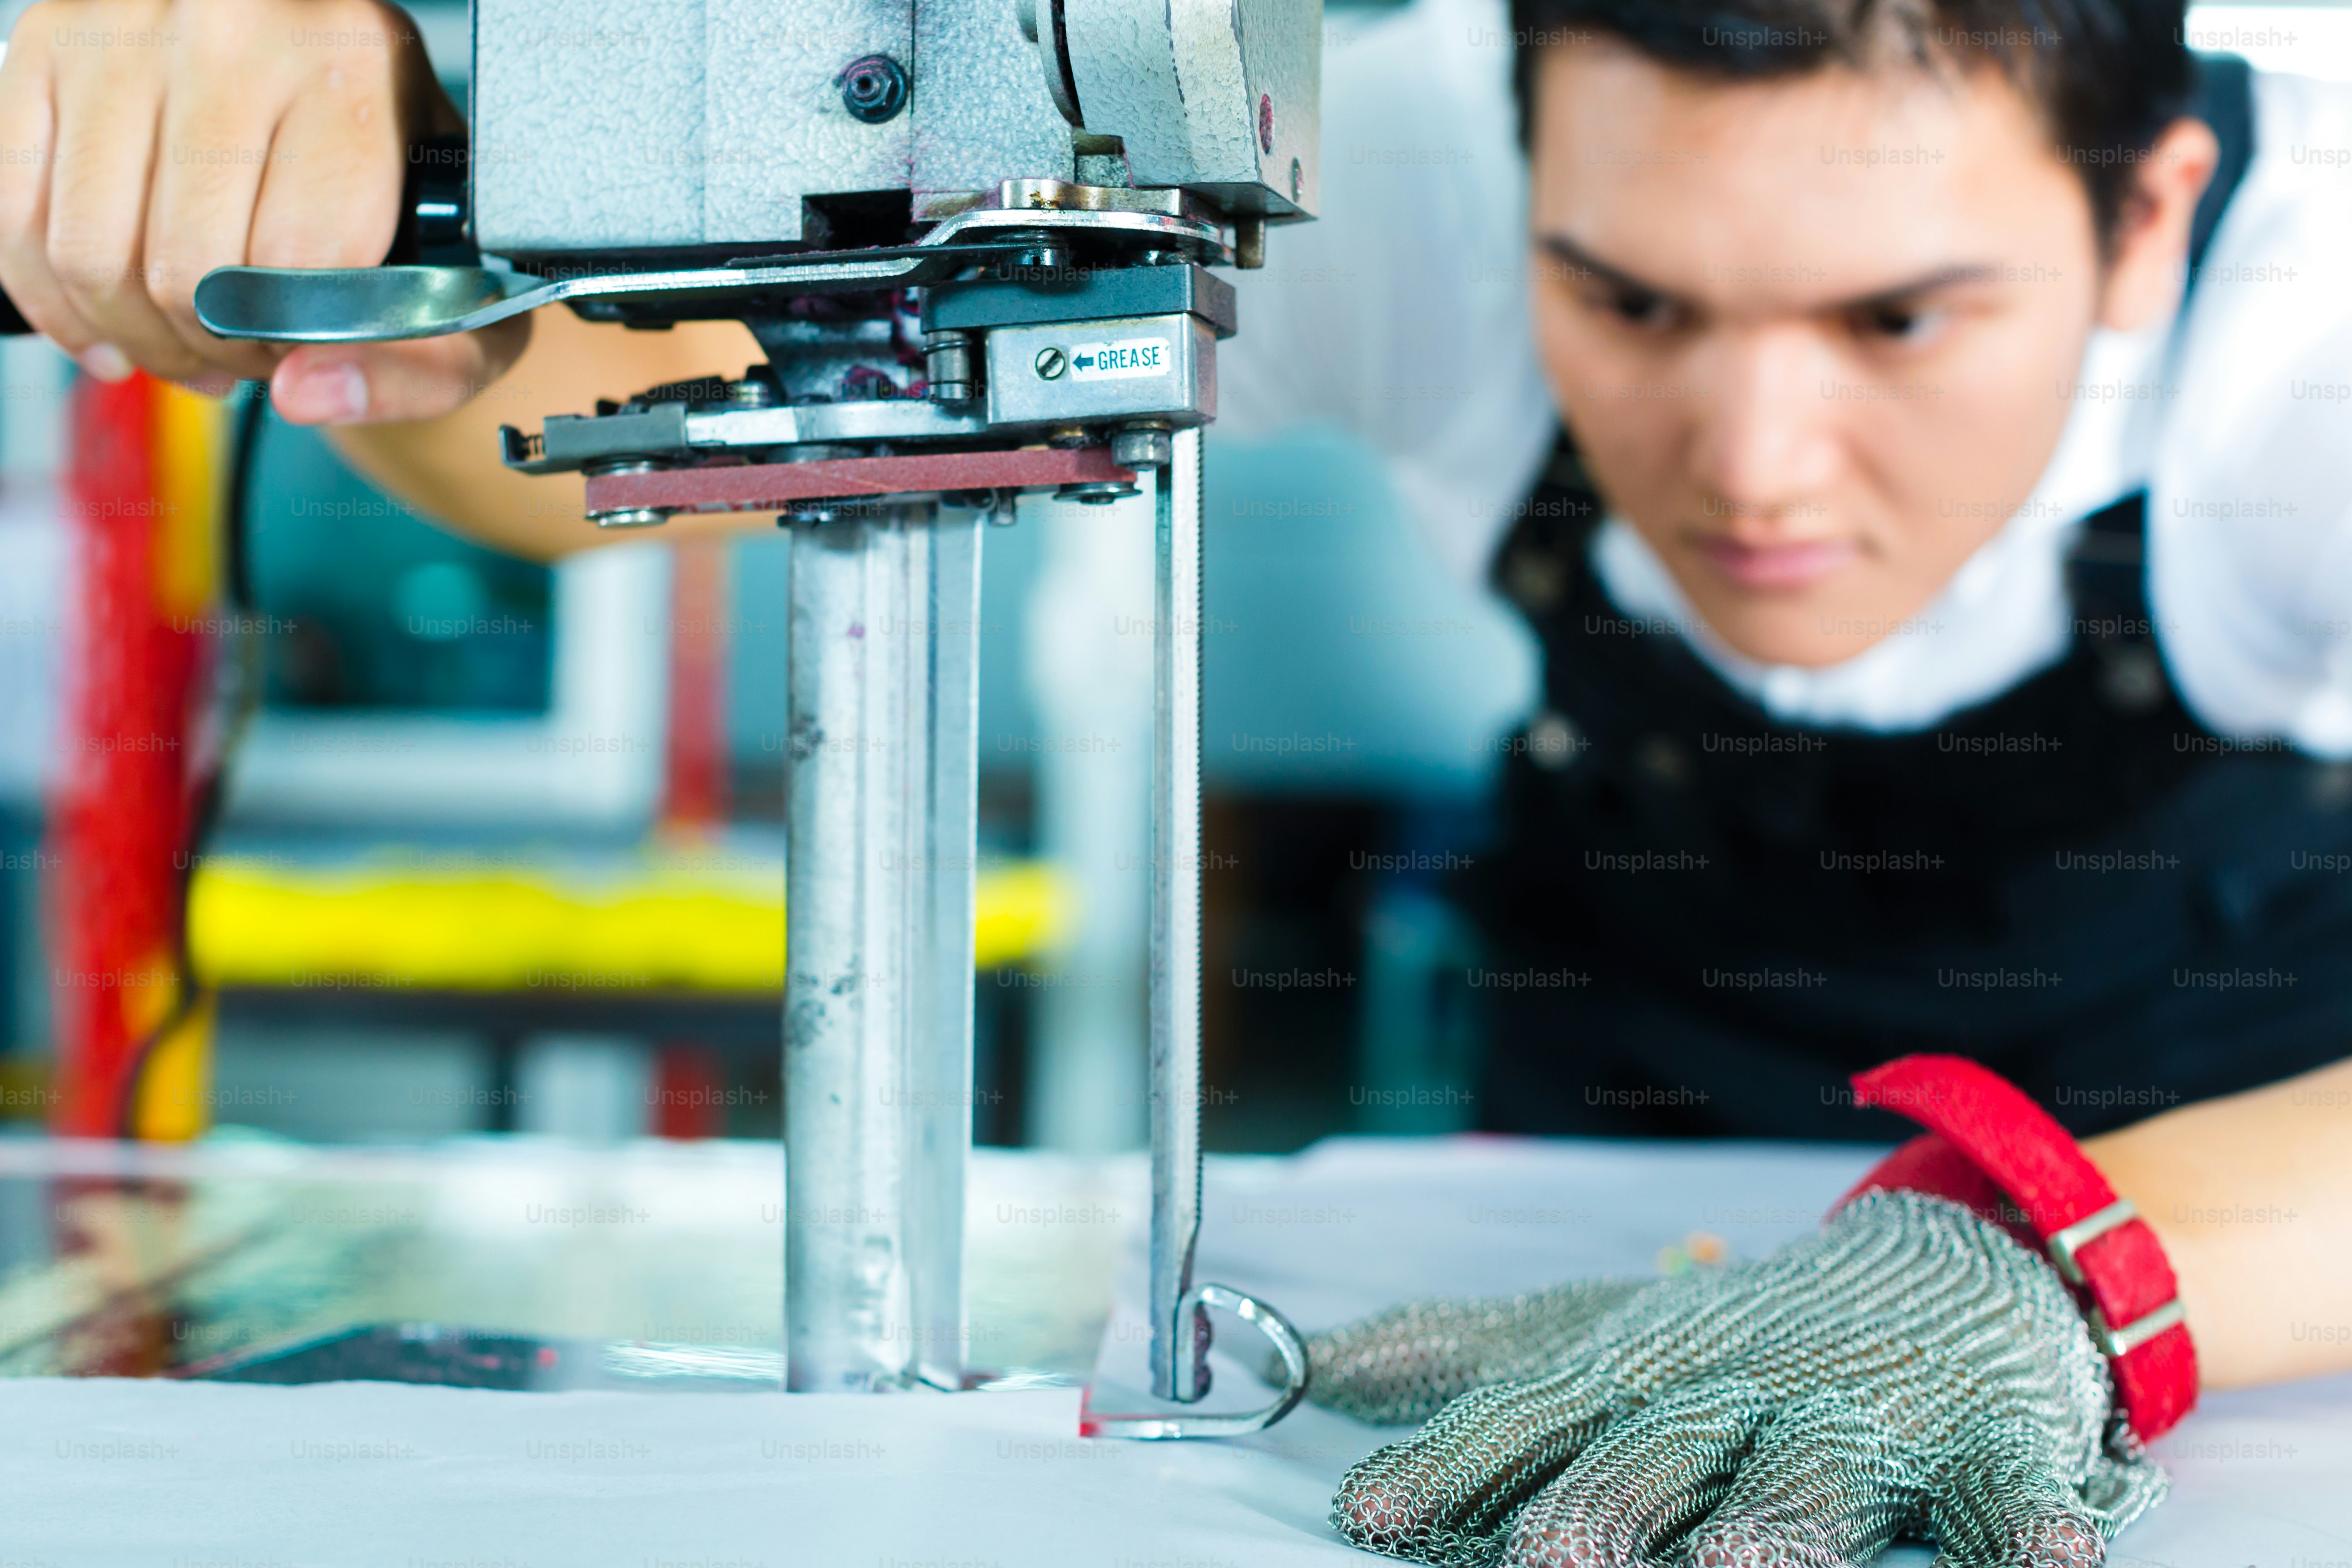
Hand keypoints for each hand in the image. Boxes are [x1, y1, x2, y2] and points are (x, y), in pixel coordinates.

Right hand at [0, 0, 525, 423]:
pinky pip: (18, 215)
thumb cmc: (400, 189)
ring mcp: (129, 29)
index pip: (300, 258)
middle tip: (247, 351)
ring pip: (94, 253)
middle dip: (216, 348)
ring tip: (191, 340)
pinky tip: (111, 328)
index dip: (298, 340)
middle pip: (188, 268)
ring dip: (138, 336)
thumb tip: (309, 392)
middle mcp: (238, 28)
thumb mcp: (465, 281)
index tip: (305, 348)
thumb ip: (421, 365)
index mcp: (353, 68)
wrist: (339, 92)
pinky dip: (58, 300)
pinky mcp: (48, 44)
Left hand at [1316, 1190, 2166, 1566]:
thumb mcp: (1599, 1343)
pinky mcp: (1991, 1447)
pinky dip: (2031, 1532)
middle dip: (1607, 1501)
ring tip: (1745, 1563)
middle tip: (1552, 1556)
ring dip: (1787, 1518)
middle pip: (1665, 1447)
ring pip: (1821, 1472)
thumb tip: (1317, 1375)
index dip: (1451, 1466)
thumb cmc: (1743, 1337)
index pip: (1532, 1416)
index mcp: (1647, 1371)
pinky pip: (2012, 1498)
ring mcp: (1869, 1414)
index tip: (1367, 1517)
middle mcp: (1746, 1388)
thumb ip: (1468, 1370)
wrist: (1950, 1261)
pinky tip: (2048, 1563)